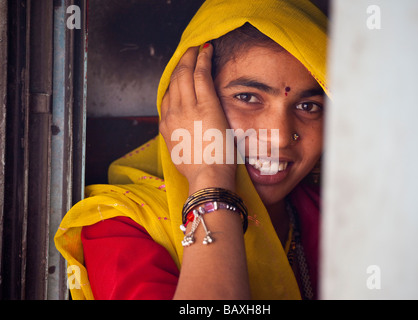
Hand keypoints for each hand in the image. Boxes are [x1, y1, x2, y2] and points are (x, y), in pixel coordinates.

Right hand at [159, 44, 235, 191]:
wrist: (207, 178)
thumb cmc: (199, 171)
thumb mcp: (181, 155)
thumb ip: (179, 138)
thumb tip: (184, 133)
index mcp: (167, 126)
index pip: (168, 97)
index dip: (174, 82)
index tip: (181, 74)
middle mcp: (173, 113)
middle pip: (173, 81)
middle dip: (181, 63)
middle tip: (187, 52)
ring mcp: (187, 107)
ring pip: (185, 74)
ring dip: (190, 57)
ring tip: (196, 47)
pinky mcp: (205, 104)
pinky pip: (201, 74)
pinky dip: (203, 59)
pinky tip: (207, 50)